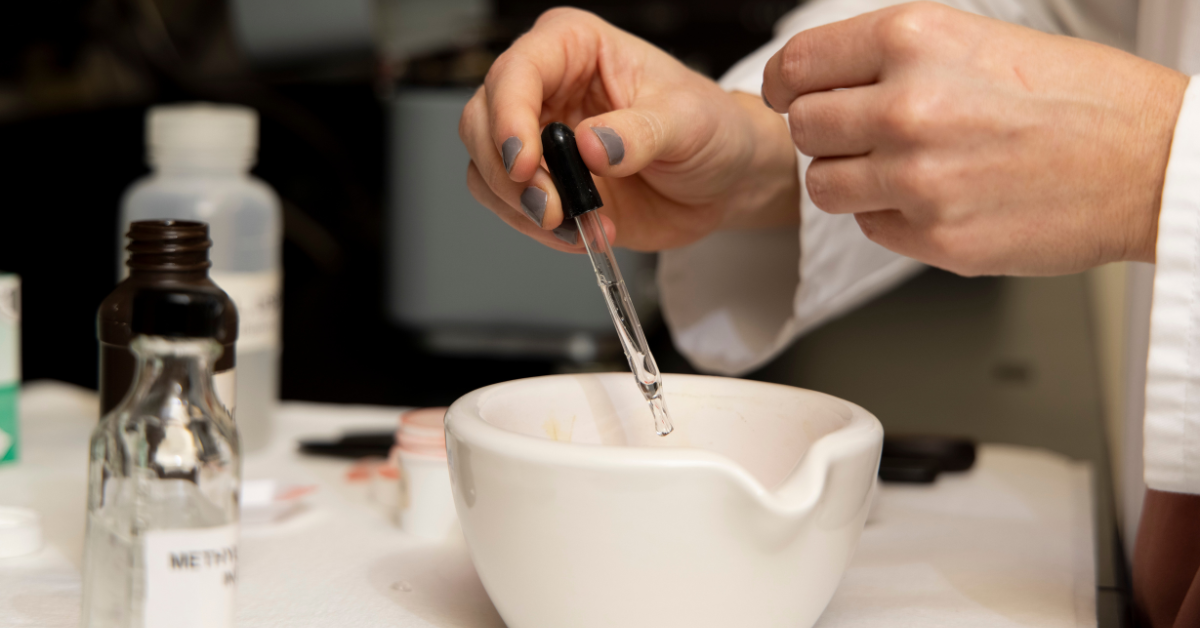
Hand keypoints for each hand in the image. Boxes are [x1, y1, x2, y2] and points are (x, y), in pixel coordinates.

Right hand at [460, 8, 797, 252]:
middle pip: (483, 120)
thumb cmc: (710, 128)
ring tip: (578, 225)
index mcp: (575, 47)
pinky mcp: (544, 182)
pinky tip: (582, 232)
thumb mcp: (688, 123)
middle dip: (509, 172)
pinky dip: (537, 228)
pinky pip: (509, 206)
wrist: (723, 179)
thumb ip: (640, 133)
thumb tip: (592, 146)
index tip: (525, 162)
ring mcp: (539, 138)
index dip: (509, 117)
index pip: (518, 70)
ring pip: (486, 168)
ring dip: (522, 206)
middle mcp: (546, 87)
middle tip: (551, 206)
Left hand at [761, 1, 1188, 275]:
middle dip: (825, 132)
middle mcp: (908, 106)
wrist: (1155, 163)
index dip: (785, 83)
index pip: (798, 64)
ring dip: (849, 178)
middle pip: (803, 127)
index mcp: (916, 41)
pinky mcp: (935, 237)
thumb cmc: (1083, 100)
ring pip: (823, 185)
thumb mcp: (979, 40)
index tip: (786, 94)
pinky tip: (937, 197)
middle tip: (862, 134)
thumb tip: (826, 79)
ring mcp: (918, 178)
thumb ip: (895, 58)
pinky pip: (869, 227)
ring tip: (902, 167)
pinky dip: (889, 216)